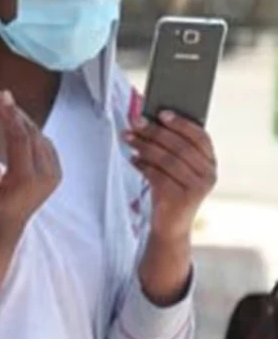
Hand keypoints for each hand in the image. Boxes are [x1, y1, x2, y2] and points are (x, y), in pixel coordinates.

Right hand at [0, 90, 61, 238]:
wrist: (6, 229)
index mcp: (27, 179)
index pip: (20, 139)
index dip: (9, 116)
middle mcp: (46, 174)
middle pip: (32, 134)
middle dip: (15, 112)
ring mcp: (53, 173)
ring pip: (39, 136)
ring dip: (23, 119)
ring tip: (5, 103)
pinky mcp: (55, 171)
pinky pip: (45, 143)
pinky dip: (31, 129)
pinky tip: (19, 121)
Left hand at [126, 110, 216, 239]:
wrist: (171, 226)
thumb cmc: (171, 191)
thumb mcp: (176, 170)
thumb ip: (170, 148)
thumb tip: (148, 120)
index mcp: (210, 163)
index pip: (200, 137)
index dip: (181, 123)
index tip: (161, 113)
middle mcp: (209, 174)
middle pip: (180, 146)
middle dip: (155, 132)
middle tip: (135, 123)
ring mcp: (197, 187)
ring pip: (167, 160)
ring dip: (145, 146)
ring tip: (128, 138)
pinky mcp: (181, 199)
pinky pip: (158, 176)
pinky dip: (143, 165)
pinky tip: (132, 159)